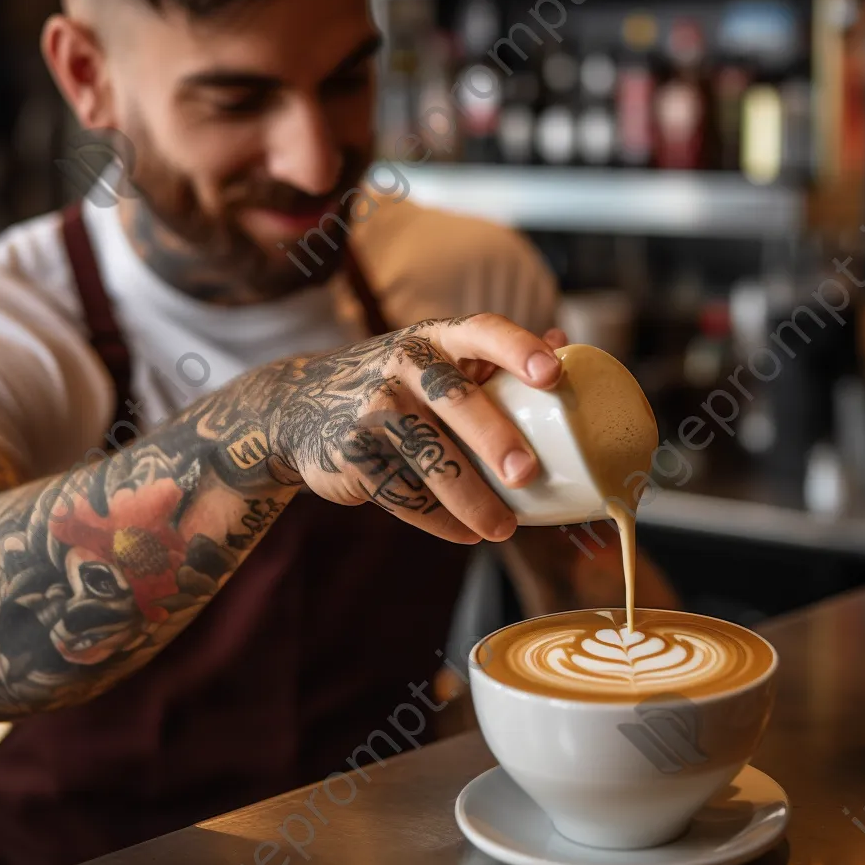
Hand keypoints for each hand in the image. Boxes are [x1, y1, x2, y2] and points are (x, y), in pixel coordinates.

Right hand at [248, 315, 563, 544]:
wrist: (300, 407)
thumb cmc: (397, 383)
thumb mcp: (436, 358)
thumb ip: (494, 358)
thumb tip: (564, 342)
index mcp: (437, 338)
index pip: (484, 332)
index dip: (519, 350)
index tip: (552, 374)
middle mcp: (403, 363)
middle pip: (456, 399)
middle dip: (494, 438)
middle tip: (528, 475)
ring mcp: (372, 406)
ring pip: (430, 458)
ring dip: (472, 500)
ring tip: (504, 528)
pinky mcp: (352, 452)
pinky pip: (405, 494)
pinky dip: (440, 520)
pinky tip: (466, 533)